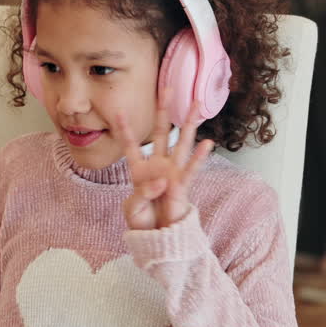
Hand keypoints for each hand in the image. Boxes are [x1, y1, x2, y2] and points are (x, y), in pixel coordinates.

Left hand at [114, 98, 214, 229]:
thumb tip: (161, 182)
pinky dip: (199, 157)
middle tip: (166, 87)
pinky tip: (207, 143)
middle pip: (160, 132)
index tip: (117, 111)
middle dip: (163, 110)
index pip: (130, 145)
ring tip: (196, 105)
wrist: (158, 238)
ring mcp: (172, 173)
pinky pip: (191, 169)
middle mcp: (158, 166)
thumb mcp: (133, 208)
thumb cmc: (144, 222)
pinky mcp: (183, 185)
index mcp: (139, 170)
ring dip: (188, 123)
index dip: (124, 129)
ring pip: (181, 142)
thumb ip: (142, 193)